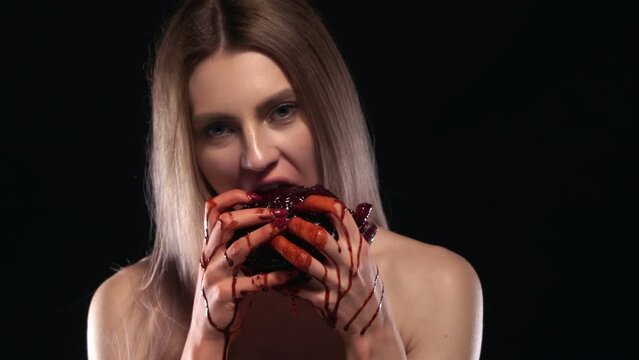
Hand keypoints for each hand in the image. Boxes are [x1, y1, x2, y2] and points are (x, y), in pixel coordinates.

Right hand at [184, 189, 292, 355]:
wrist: (210, 328)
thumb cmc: (225, 289)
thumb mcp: (225, 262)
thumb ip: (237, 241)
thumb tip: (268, 216)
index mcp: (209, 245)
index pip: (212, 210)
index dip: (232, 197)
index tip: (256, 195)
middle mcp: (209, 256)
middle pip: (225, 222)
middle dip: (252, 213)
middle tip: (277, 210)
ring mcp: (214, 275)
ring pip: (237, 248)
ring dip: (262, 235)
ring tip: (283, 227)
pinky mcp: (224, 295)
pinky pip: (253, 282)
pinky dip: (276, 275)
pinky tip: (292, 271)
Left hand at [271, 195, 385, 337]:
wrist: (371, 321)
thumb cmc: (364, 283)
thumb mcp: (364, 256)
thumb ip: (348, 237)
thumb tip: (328, 211)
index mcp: (358, 245)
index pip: (339, 213)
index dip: (317, 202)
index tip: (302, 202)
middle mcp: (348, 262)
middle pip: (318, 235)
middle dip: (297, 226)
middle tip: (285, 222)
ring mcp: (335, 282)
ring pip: (303, 261)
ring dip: (284, 248)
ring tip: (273, 241)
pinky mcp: (323, 301)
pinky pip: (296, 288)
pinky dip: (281, 280)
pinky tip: (271, 273)